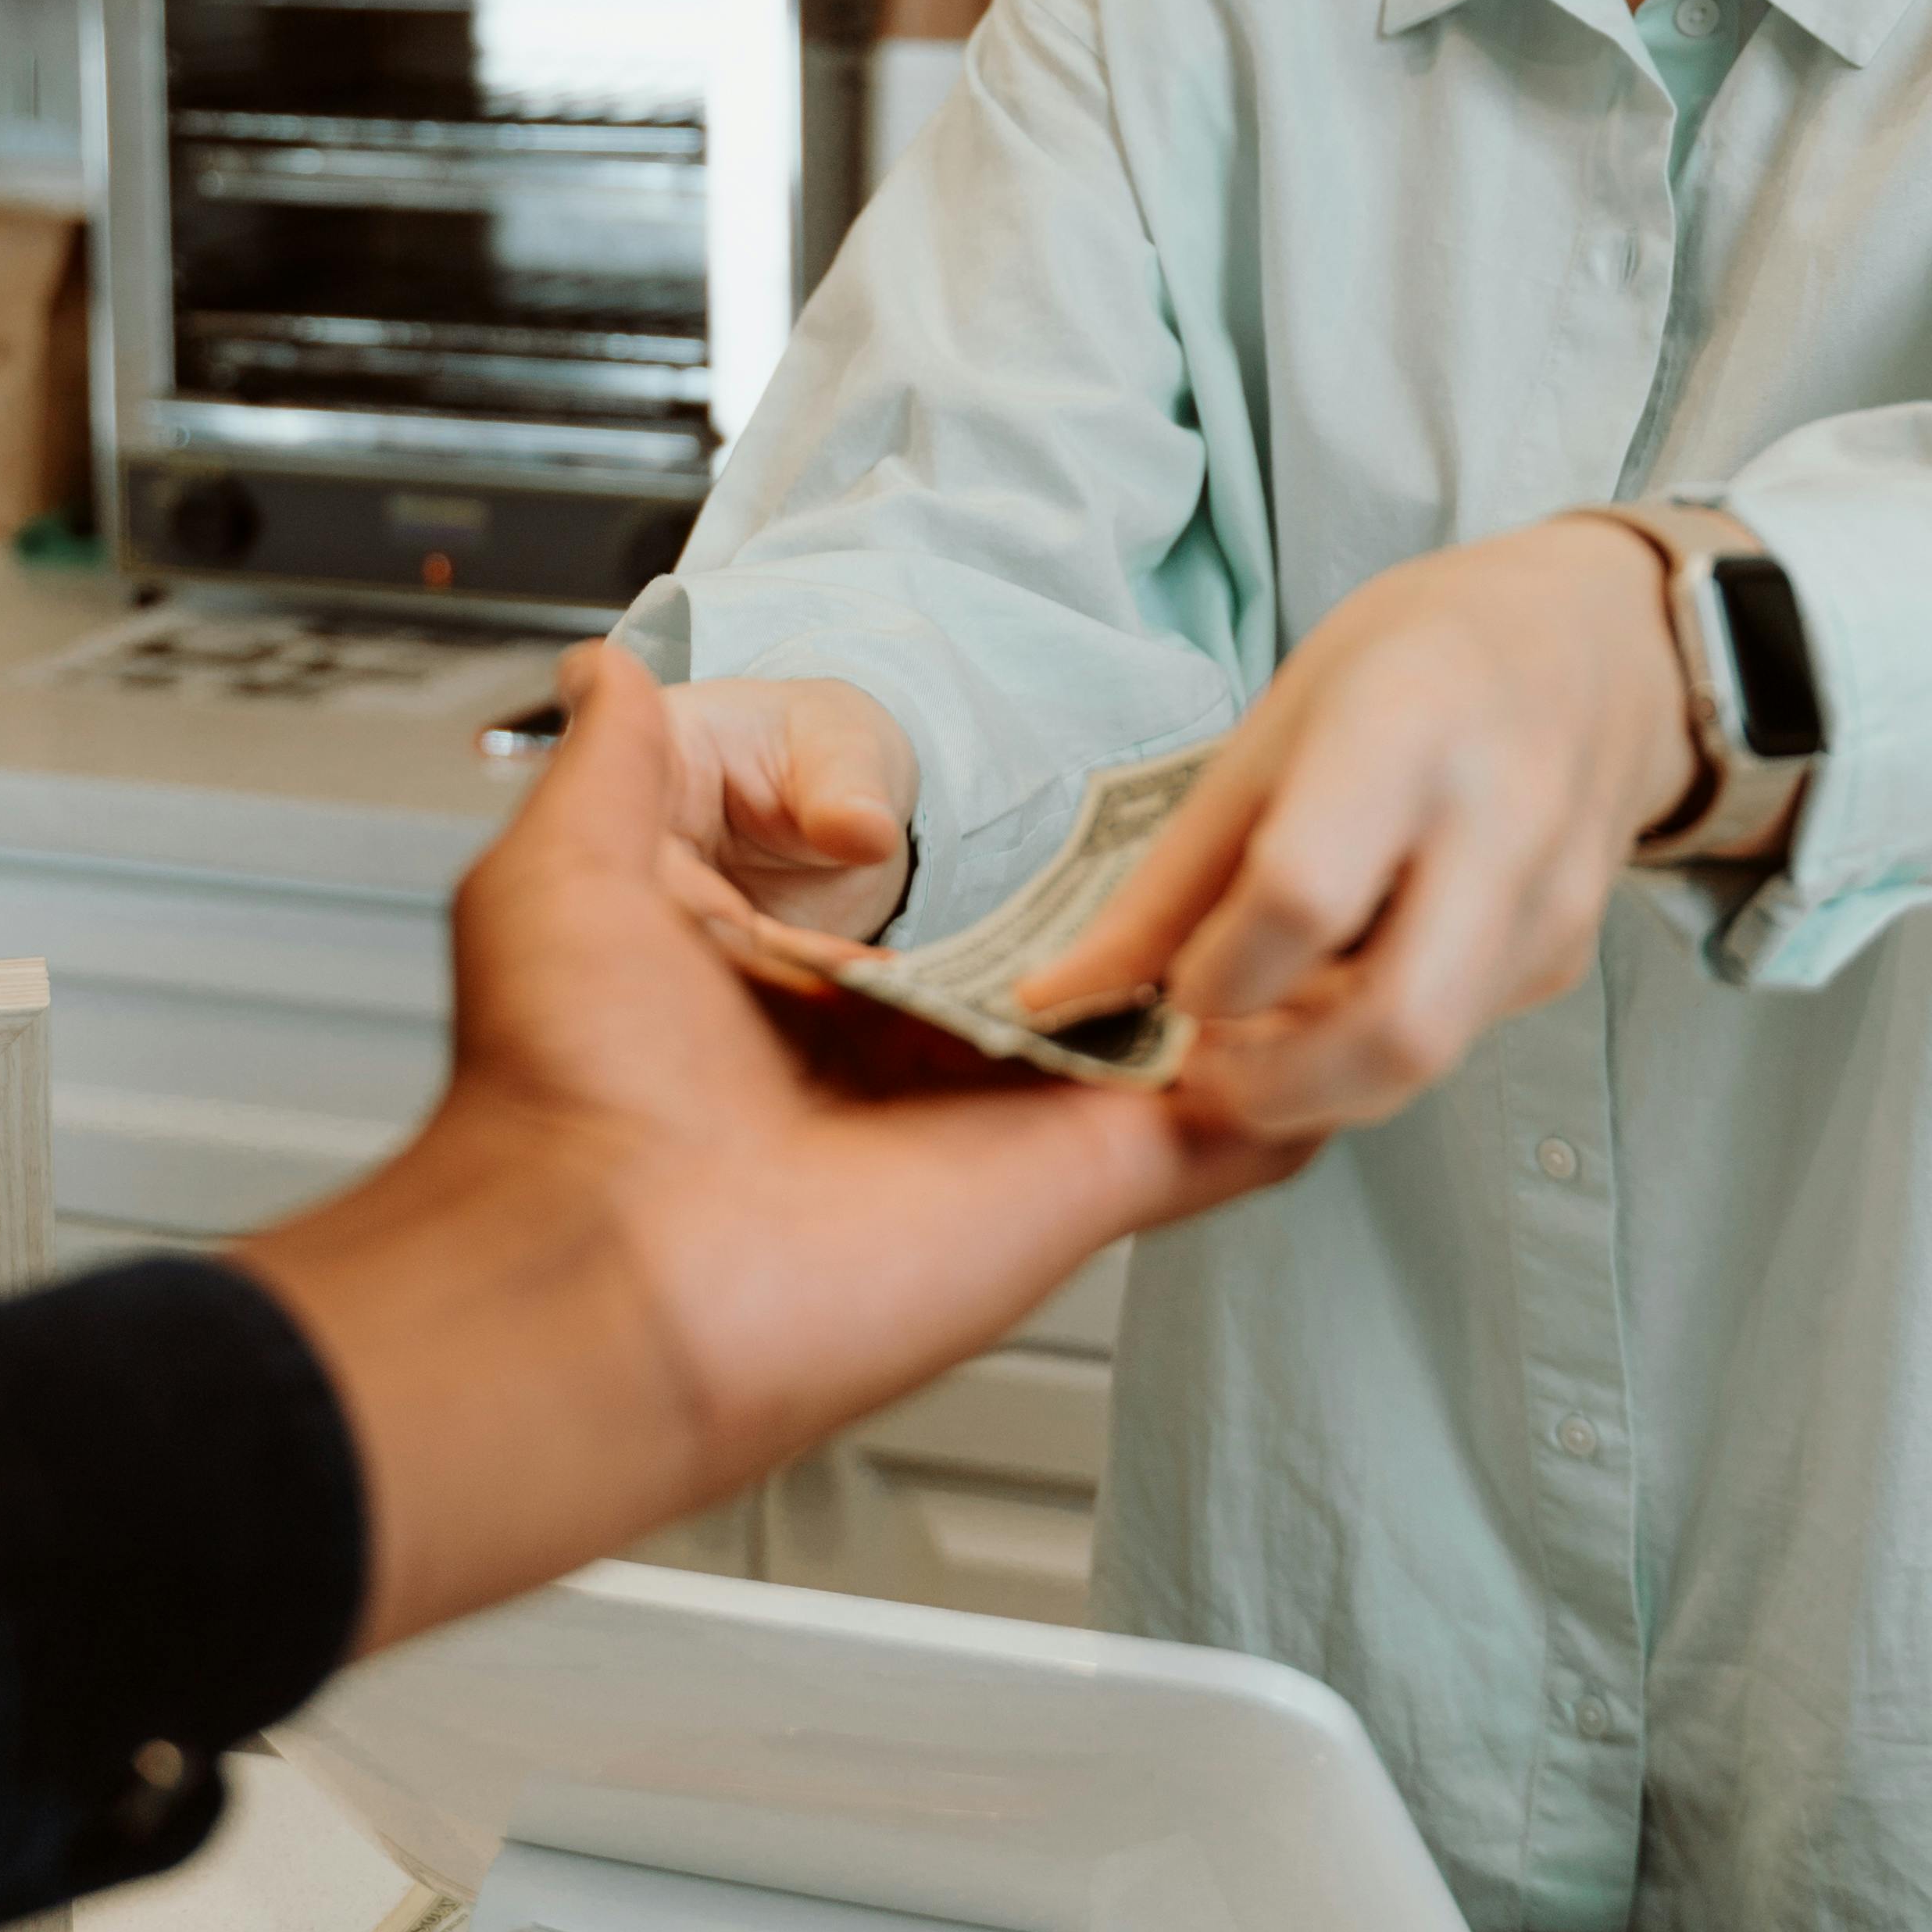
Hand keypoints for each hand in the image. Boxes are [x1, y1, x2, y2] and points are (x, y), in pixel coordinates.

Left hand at [238, 647, 1317, 1655]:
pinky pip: (1226, 1130)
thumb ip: (623, 762)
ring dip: (1261, 973)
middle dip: (1172, 904)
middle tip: (1261, 817)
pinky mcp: (1084, 1177)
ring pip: (1175, 1038)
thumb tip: (616, 668)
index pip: (957, 899)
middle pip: (1085, 966)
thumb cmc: (565, 1088)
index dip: (1033, 837)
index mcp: (819, 985)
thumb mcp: (566, 870)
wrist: (600, 1263)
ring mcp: (1015, 1120)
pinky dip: (1303, 1077)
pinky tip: (1366, 997)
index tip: (1105, 771)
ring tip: (1349, 885)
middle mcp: (926, 1055)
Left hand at [1020, 520, 1703, 1144]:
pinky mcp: (1570, 951)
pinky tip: (1340, 990)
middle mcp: (1500, 822)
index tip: (1171, 985)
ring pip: (1430, 1058)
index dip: (1217, 971)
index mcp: (1405, 730)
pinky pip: (1460, 1034)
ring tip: (1257, 1038)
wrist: (1599, 644)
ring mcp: (1553, 899)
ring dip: (1323, 1084)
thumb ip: (1179, 870)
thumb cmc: (1415, 659)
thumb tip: (1061, 996)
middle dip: (1275, 1088)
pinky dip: (1377, 1045)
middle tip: (1202, 1070)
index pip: (1302, 894)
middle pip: (1395, 1027)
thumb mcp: (1279, 720)